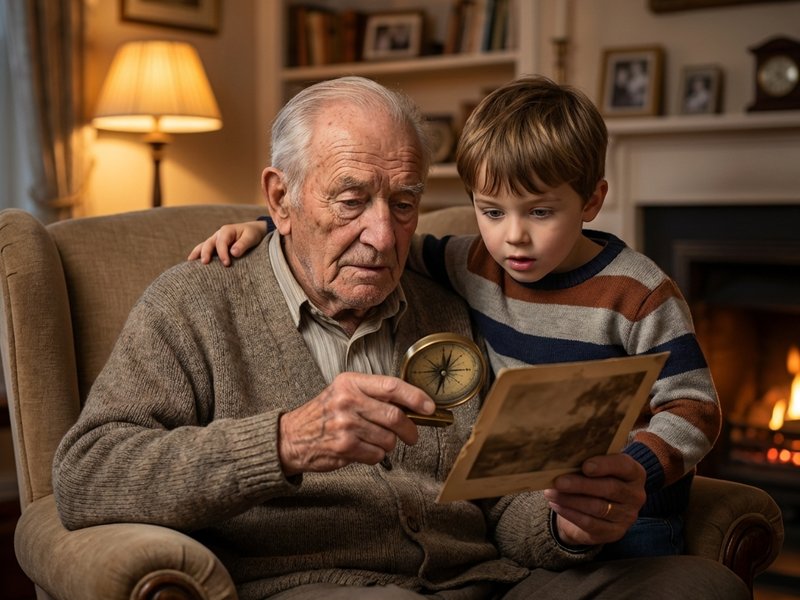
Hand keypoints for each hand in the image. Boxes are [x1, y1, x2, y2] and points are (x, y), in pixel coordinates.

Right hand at [187, 221, 267, 265]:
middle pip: (208, 243)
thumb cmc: (252, 234)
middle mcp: (218, 235)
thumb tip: (233, 253)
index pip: (221, 243)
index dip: (222, 253)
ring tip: (190, 262)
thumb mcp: (251, 237)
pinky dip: (198, 255)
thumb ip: (243, 244)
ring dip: (197, 253)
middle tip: (205, 263)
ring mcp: (215, 240)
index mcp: (226, 231)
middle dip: (206, 253)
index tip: (226, 264)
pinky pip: (204, 250)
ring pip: (203, 246)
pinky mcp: (215, 247)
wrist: (253, 231)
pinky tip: (192, 263)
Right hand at [278, 372, 435, 475]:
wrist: (291, 437)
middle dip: (410, 429)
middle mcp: (348, 400)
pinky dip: (375, 456)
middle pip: (395, 415)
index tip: (429, 407)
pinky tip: (362, 450)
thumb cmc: (323, 414)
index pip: (391, 386)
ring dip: (388, 444)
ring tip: (375, 441)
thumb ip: (373, 395)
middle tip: (412, 435)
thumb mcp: (344, 392)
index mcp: (350, 382)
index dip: (415, 397)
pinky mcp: (344, 447)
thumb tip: (413, 405)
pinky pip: (376, 454)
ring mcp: (346, 424)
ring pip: (388, 439)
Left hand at [543, 453, 645, 546]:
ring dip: (570, 500)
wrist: (597, 508)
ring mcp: (627, 516)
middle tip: (558, 481)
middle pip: (609, 488)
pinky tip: (556, 505)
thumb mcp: (597, 467)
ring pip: (598, 507)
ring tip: (551, 492)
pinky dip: (570, 513)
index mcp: (634, 474)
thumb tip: (564, 459)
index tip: (585, 466)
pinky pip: (590, 523)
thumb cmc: (595, 479)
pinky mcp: (614, 532)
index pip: (624, 466)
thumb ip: (588, 462)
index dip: (605, 465)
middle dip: (581, 485)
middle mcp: (635, 495)